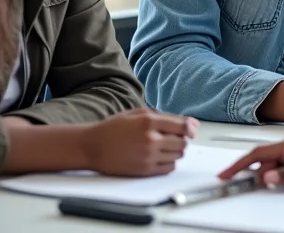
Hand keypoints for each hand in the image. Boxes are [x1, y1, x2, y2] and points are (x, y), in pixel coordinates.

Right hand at [81, 108, 198, 176]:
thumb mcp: (138, 113)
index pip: (183, 127)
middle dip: (181, 139)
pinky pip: (169, 168)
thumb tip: (191, 123)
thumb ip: (165, 116)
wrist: (92, 147)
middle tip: (171, 137)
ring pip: (178, 155)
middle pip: (183, 142)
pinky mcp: (145, 170)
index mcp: (149, 122)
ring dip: (175, 151)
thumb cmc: (114, 128)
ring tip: (161, 146)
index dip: (190, 128)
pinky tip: (159, 156)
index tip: (190, 130)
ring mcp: (148, 156)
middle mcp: (150, 139)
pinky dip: (169, 162)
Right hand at [218, 139, 283, 188]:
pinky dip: (275, 179)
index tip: (226, 174)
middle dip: (262, 175)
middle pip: (261, 163)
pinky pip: (276, 173)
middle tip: (273, 184)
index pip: (257, 153)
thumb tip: (267, 176)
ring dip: (271, 178)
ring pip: (268, 170)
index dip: (239, 164)